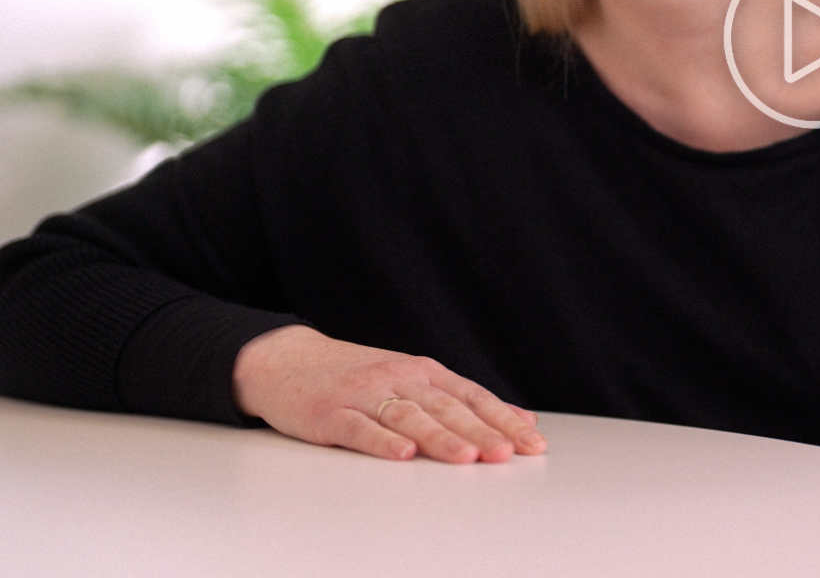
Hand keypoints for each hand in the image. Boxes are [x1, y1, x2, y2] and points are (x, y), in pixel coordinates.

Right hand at [231, 324, 545, 463]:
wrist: (287, 360)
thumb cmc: (357, 377)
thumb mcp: (414, 381)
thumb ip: (464, 401)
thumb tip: (521, 417)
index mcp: (424, 373)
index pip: (473, 397)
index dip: (503, 419)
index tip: (532, 442)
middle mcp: (400, 379)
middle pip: (447, 408)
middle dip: (480, 432)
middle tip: (507, 454)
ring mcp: (365, 395)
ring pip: (409, 417)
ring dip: (439, 438)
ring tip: (465, 457)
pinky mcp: (330, 413)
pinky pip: (359, 428)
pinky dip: (382, 441)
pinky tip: (401, 454)